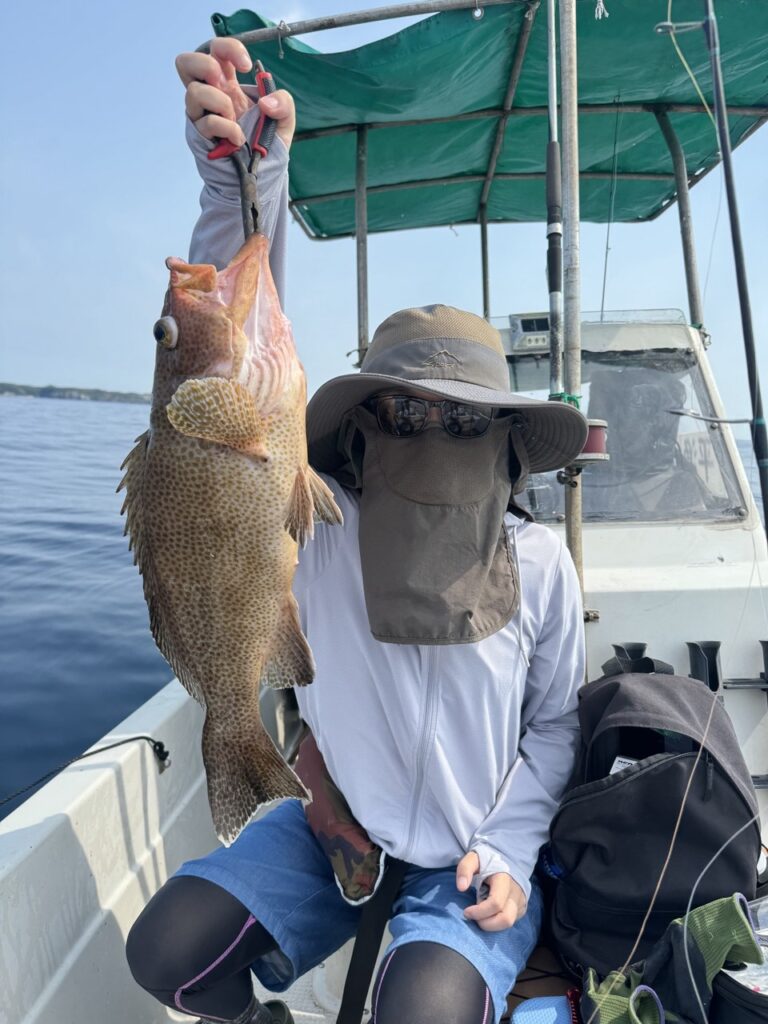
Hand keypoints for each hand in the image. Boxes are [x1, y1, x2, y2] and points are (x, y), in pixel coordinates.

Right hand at [175, 38, 295, 150]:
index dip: (228, 49)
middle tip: (225, 84)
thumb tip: (266, 102)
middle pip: (185, 62)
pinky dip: (227, 128)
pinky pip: (206, 123)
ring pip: (193, 92)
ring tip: (234, 118)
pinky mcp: (200, 136)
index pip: (215, 50)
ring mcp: (202, 115)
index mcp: (227, 83)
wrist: (261, 174)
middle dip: (206, 66)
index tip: (247, 66)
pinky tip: (238, 139)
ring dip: (220, 103)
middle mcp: (210, 95)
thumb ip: (283, 103)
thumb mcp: (284, 119)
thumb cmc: (267, 143)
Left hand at [456, 851, 526, 931]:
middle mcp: (516, 893)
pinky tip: (488, 912)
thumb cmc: (486, 862)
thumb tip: (461, 887)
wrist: (505, 860)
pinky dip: (496, 922)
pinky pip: (509, 922)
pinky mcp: (521, 909)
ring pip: (508, 924)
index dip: (479, 912)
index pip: (495, 903)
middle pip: (505, 919)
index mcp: (504, 879)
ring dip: (491, 924)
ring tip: (480, 914)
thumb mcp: (473, 859)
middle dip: (486, 923)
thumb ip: (465, 869)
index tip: (466, 912)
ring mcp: (520, 902)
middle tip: (473, 916)